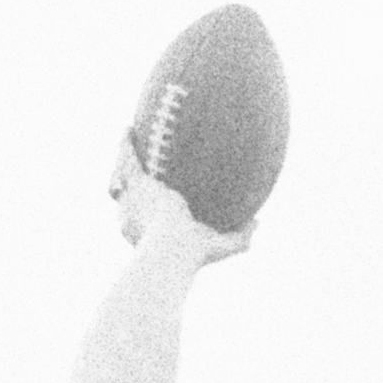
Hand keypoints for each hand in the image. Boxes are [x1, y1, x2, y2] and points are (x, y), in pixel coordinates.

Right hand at [109, 148, 252, 264]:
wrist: (172, 249)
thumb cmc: (194, 255)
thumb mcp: (222, 245)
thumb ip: (241, 235)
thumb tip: (259, 221)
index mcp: (150, 232)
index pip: (149, 218)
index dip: (150, 210)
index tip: (160, 199)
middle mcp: (135, 216)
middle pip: (130, 198)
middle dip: (130, 187)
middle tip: (134, 175)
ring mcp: (132, 199)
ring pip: (122, 176)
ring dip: (122, 160)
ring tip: (126, 138)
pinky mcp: (134, 184)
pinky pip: (127, 159)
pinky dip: (125, 144)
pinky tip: (128, 126)